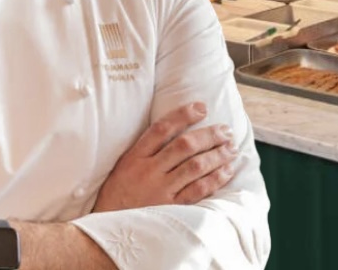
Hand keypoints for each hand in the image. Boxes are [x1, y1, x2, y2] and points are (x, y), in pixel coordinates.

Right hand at [93, 101, 236, 210]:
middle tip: (226, 130)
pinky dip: (214, 179)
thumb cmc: (118, 195)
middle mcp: (149, 171)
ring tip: (231, 148)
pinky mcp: (170, 210)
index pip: (162, 128)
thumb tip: (175, 128)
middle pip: (184, 146)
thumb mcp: (123, 166)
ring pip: (195, 166)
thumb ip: (146, 149)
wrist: (106, 231)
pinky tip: (227, 171)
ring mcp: (160, 191)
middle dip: (209, 135)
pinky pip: (197, 191)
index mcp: (135, 157)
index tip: (202, 107)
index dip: (183, 115)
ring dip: (217, 155)